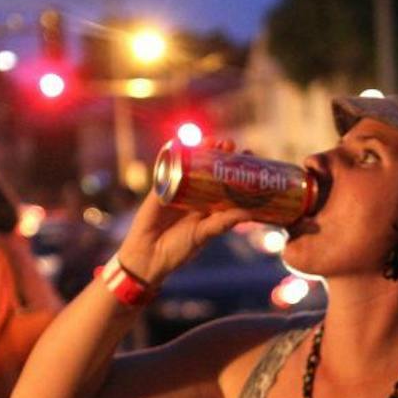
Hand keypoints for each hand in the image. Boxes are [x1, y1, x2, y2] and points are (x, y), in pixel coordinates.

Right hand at [115, 140, 249, 283]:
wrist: (149, 256)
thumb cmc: (178, 250)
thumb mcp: (205, 234)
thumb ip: (223, 222)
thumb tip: (248, 213)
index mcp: (208, 207)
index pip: (225, 183)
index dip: (235, 169)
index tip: (248, 156)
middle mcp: (194, 196)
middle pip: (209, 169)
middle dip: (219, 155)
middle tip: (230, 145)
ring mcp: (177, 190)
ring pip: (191, 165)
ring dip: (201, 150)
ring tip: (213, 141)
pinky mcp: (160, 188)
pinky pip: (168, 167)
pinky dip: (176, 154)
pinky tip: (185, 142)